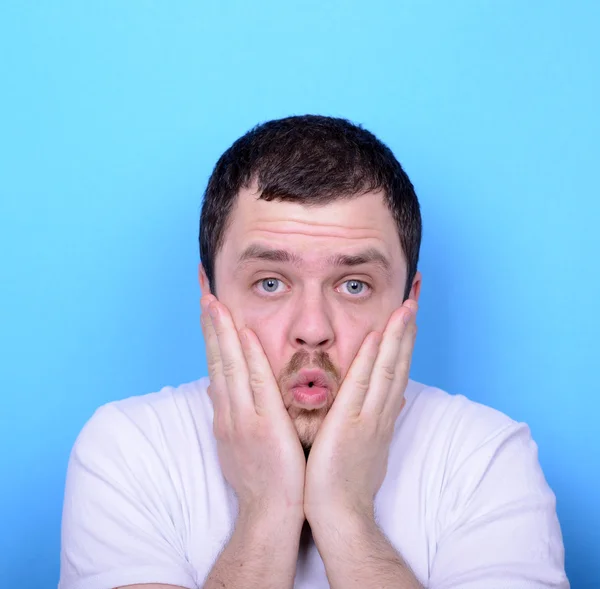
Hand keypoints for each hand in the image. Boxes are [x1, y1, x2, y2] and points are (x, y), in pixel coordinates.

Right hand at [200, 295, 305, 524]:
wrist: (270, 513)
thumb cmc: (262, 478)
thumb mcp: (241, 442)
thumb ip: (235, 412)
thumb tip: (224, 389)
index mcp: (227, 414)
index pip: (216, 366)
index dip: (212, 336)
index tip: (210, 309)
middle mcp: (229, 412)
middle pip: (217, 361)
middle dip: (210, 325)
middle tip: (205, 293)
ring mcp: (244, 418)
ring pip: (229, 367)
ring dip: (221, 333)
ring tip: (214, 302)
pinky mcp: (263, 426)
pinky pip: (255, 385)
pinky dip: (248, 359)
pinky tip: (243, 335)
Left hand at [304, 300, 417, 525]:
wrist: (340, 515)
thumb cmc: (346, 481)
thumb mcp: (366, 445)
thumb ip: (376, 418)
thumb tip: (391, 400)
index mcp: (381, 415)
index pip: (397, 370)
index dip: (404, 341)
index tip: (408, 313)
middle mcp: (381, 413)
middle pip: (400, 364)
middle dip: (407, 329)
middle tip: (414, 296)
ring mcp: (368, 419)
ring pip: (389, 370)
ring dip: (397, 337)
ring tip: (405, 306)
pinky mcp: (350, 426)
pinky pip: (362, 388)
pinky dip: (372, 361)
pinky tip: (376, 337)